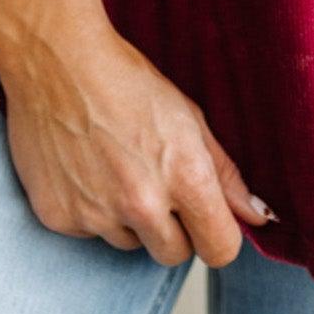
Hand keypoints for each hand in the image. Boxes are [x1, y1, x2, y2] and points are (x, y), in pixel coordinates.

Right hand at [0, 3, 277, 268]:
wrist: (55, 58)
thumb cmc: (126, 78)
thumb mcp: (188, 115)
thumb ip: (225, 173)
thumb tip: (258, 216)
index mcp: (183, 176)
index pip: (220, 249)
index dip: (216, 233)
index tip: (206, 216)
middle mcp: (141, 203)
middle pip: (175, 254)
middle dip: (173, 228)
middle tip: (155, 180)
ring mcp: (96, 214)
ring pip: (130, 243)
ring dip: (129, 218)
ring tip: (115, 164)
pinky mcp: (59, 217)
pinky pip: (88, 232)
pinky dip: (90, 208)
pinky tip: (84, 165)